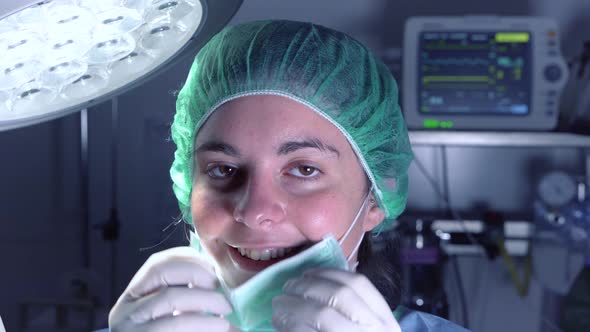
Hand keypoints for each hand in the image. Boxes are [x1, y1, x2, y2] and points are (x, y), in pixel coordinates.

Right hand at [109, 247, 233, 331]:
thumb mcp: (171, 319)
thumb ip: (187, 298)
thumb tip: (222, 280)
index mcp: (134, 297)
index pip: (158, 263)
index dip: (190, 261)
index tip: (214, 272)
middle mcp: (125, 310)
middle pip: (163, 273)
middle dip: (198, 275)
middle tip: (222, 295)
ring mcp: (131, 329)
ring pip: (169, 299)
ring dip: (205, 303)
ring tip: (225, 320)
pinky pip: (173, 325)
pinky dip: (201, 324)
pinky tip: (220, 329)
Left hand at [271, 268, 400, 331]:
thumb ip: (352, 314)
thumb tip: (315, 284)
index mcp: (386, 324)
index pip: (359, 285)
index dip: (329, 274)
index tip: (309, 273)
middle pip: (339, 295)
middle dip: (308, 286)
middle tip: (287, 287)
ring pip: (322, 314)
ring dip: (295, 304)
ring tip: (278, 305)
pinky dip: (292, 325)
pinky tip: (280, 323)